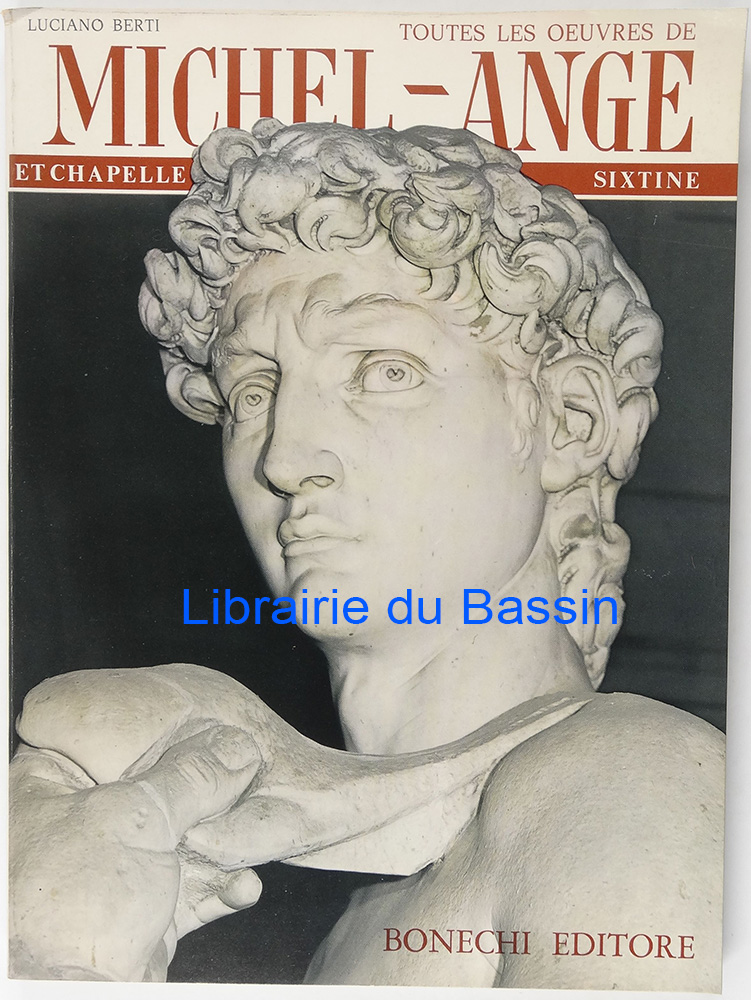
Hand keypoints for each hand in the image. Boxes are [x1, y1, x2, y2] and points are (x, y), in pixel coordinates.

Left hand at [10, 725, 260, 981]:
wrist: (75, 999)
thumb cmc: (71, 904)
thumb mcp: (135, 816)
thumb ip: (190, 777)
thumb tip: (236, 747)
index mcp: (50, 784)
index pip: (114, 740)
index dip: (168, 733)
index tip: (215, 727)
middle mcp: (77, 824)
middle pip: (157, 790)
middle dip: (208, 792)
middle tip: (248, 779)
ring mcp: (109, 872)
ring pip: (181, 841)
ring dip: (222, 845)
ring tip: (255, 835)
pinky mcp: (140, 917)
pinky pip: (191, 890)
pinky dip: (221, 888)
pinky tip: (245, 885)